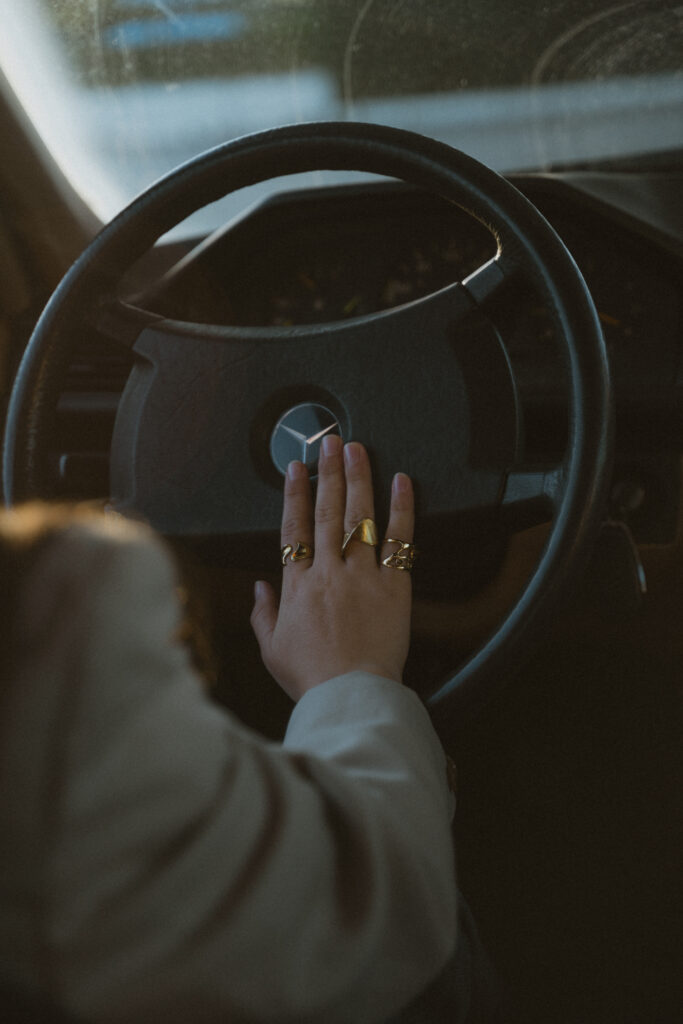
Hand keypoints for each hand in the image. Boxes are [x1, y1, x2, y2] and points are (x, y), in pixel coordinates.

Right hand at [251, 436, 413, 700]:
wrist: (350, 694)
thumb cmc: (311, 677)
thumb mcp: (271, 649)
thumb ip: (263, 613)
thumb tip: (258, 586)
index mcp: (298, 586)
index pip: (293, 529)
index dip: (294, 494)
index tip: (296, 468)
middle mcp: (329, 573)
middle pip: (326, 512)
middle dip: (328, 473)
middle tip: (330, 442)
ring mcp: (363, 577)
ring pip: (359, 517)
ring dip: (359, 479)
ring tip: (357, 449)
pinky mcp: (395, 588)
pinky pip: (398, 541)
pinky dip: (401, 509)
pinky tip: (402, 482)